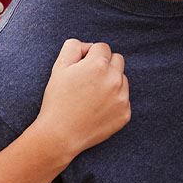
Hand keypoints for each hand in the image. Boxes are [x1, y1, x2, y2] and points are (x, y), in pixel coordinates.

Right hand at [35, 39, 130, 159]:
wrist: (60, 135)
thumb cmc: (57, 100)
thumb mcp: (58, 67)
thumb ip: (73, 47)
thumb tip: (88, 47)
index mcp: (98, 65)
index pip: (102, 47)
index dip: (89, 56)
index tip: (80, 69)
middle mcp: (114, 79)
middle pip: (117, 60)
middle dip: (104, 65)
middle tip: (87, 81)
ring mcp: (122, 98)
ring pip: (122, 79)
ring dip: (110, 82)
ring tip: (91, 96)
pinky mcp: (125, 113)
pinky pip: (123, 99)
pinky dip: (113, 101)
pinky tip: (97, 109)